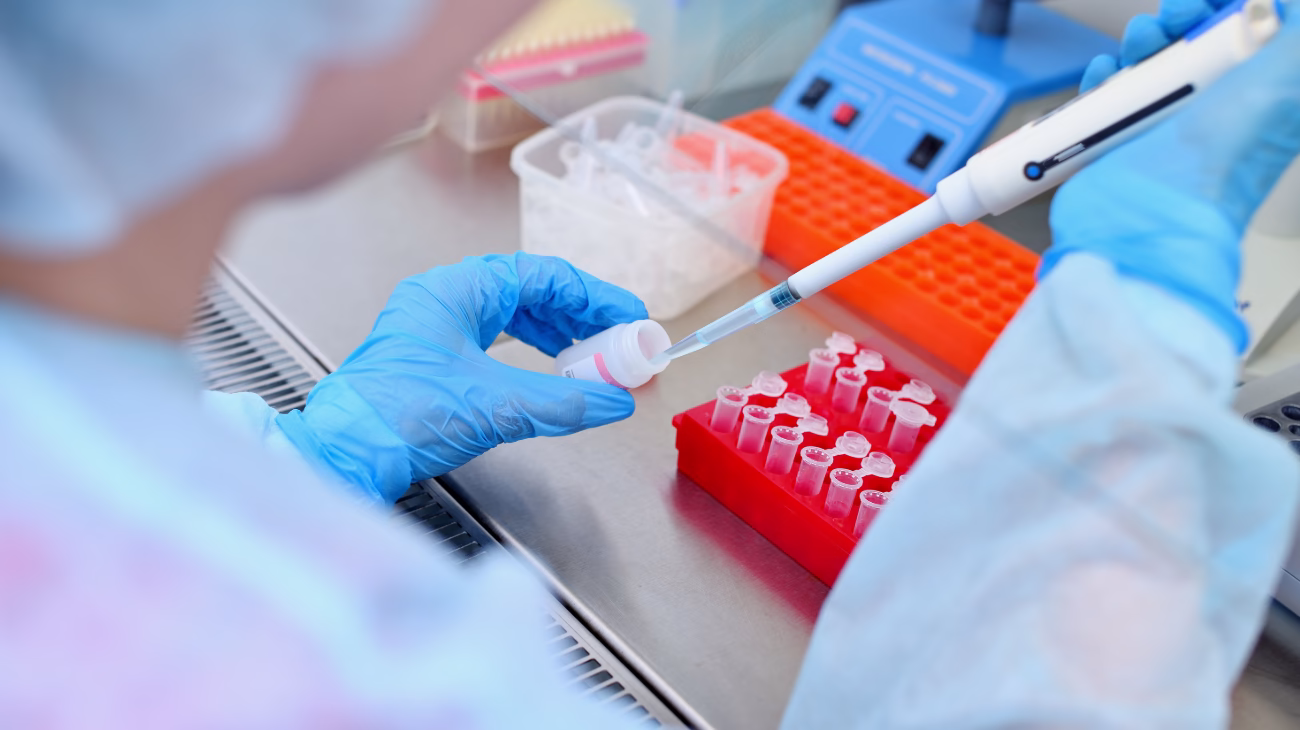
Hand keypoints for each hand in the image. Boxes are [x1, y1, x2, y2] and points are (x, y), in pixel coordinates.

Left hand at [276, 253, 647, 503]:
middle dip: (580, 317)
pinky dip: (530, 353)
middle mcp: (443, 300)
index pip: (542, 276)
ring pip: (512, 315)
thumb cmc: (396, 418)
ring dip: (557, 335)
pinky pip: (494, 340)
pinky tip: (550, 370)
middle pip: (529, 292)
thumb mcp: (496, 406)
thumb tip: (614, 400)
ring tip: (593, 358)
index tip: (628, 316)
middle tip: (617, 341)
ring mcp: (434, 328)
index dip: (593, 296)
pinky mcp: (431, 359)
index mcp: (455, 290)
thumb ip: (564, 401)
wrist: (343, 456)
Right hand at [1043, 0, 1299, 351]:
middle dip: (1181, 18)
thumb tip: (1287, 11)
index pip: (1247, 33)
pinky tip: (1105, 75)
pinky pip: (1112, 95)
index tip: (1212, 5)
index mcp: (1262, 92)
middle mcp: (1217, 107)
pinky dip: (1104, 78)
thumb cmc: (1224, 155)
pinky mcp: (1124, 139)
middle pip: (1198, 41)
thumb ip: (1294, 38)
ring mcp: (1168, 124)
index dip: (1226, 9)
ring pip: (1153, 63)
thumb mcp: (1285, 78)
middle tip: (1174, 19)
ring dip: (1141, 42)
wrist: (1158, 207)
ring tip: (1137, 48)